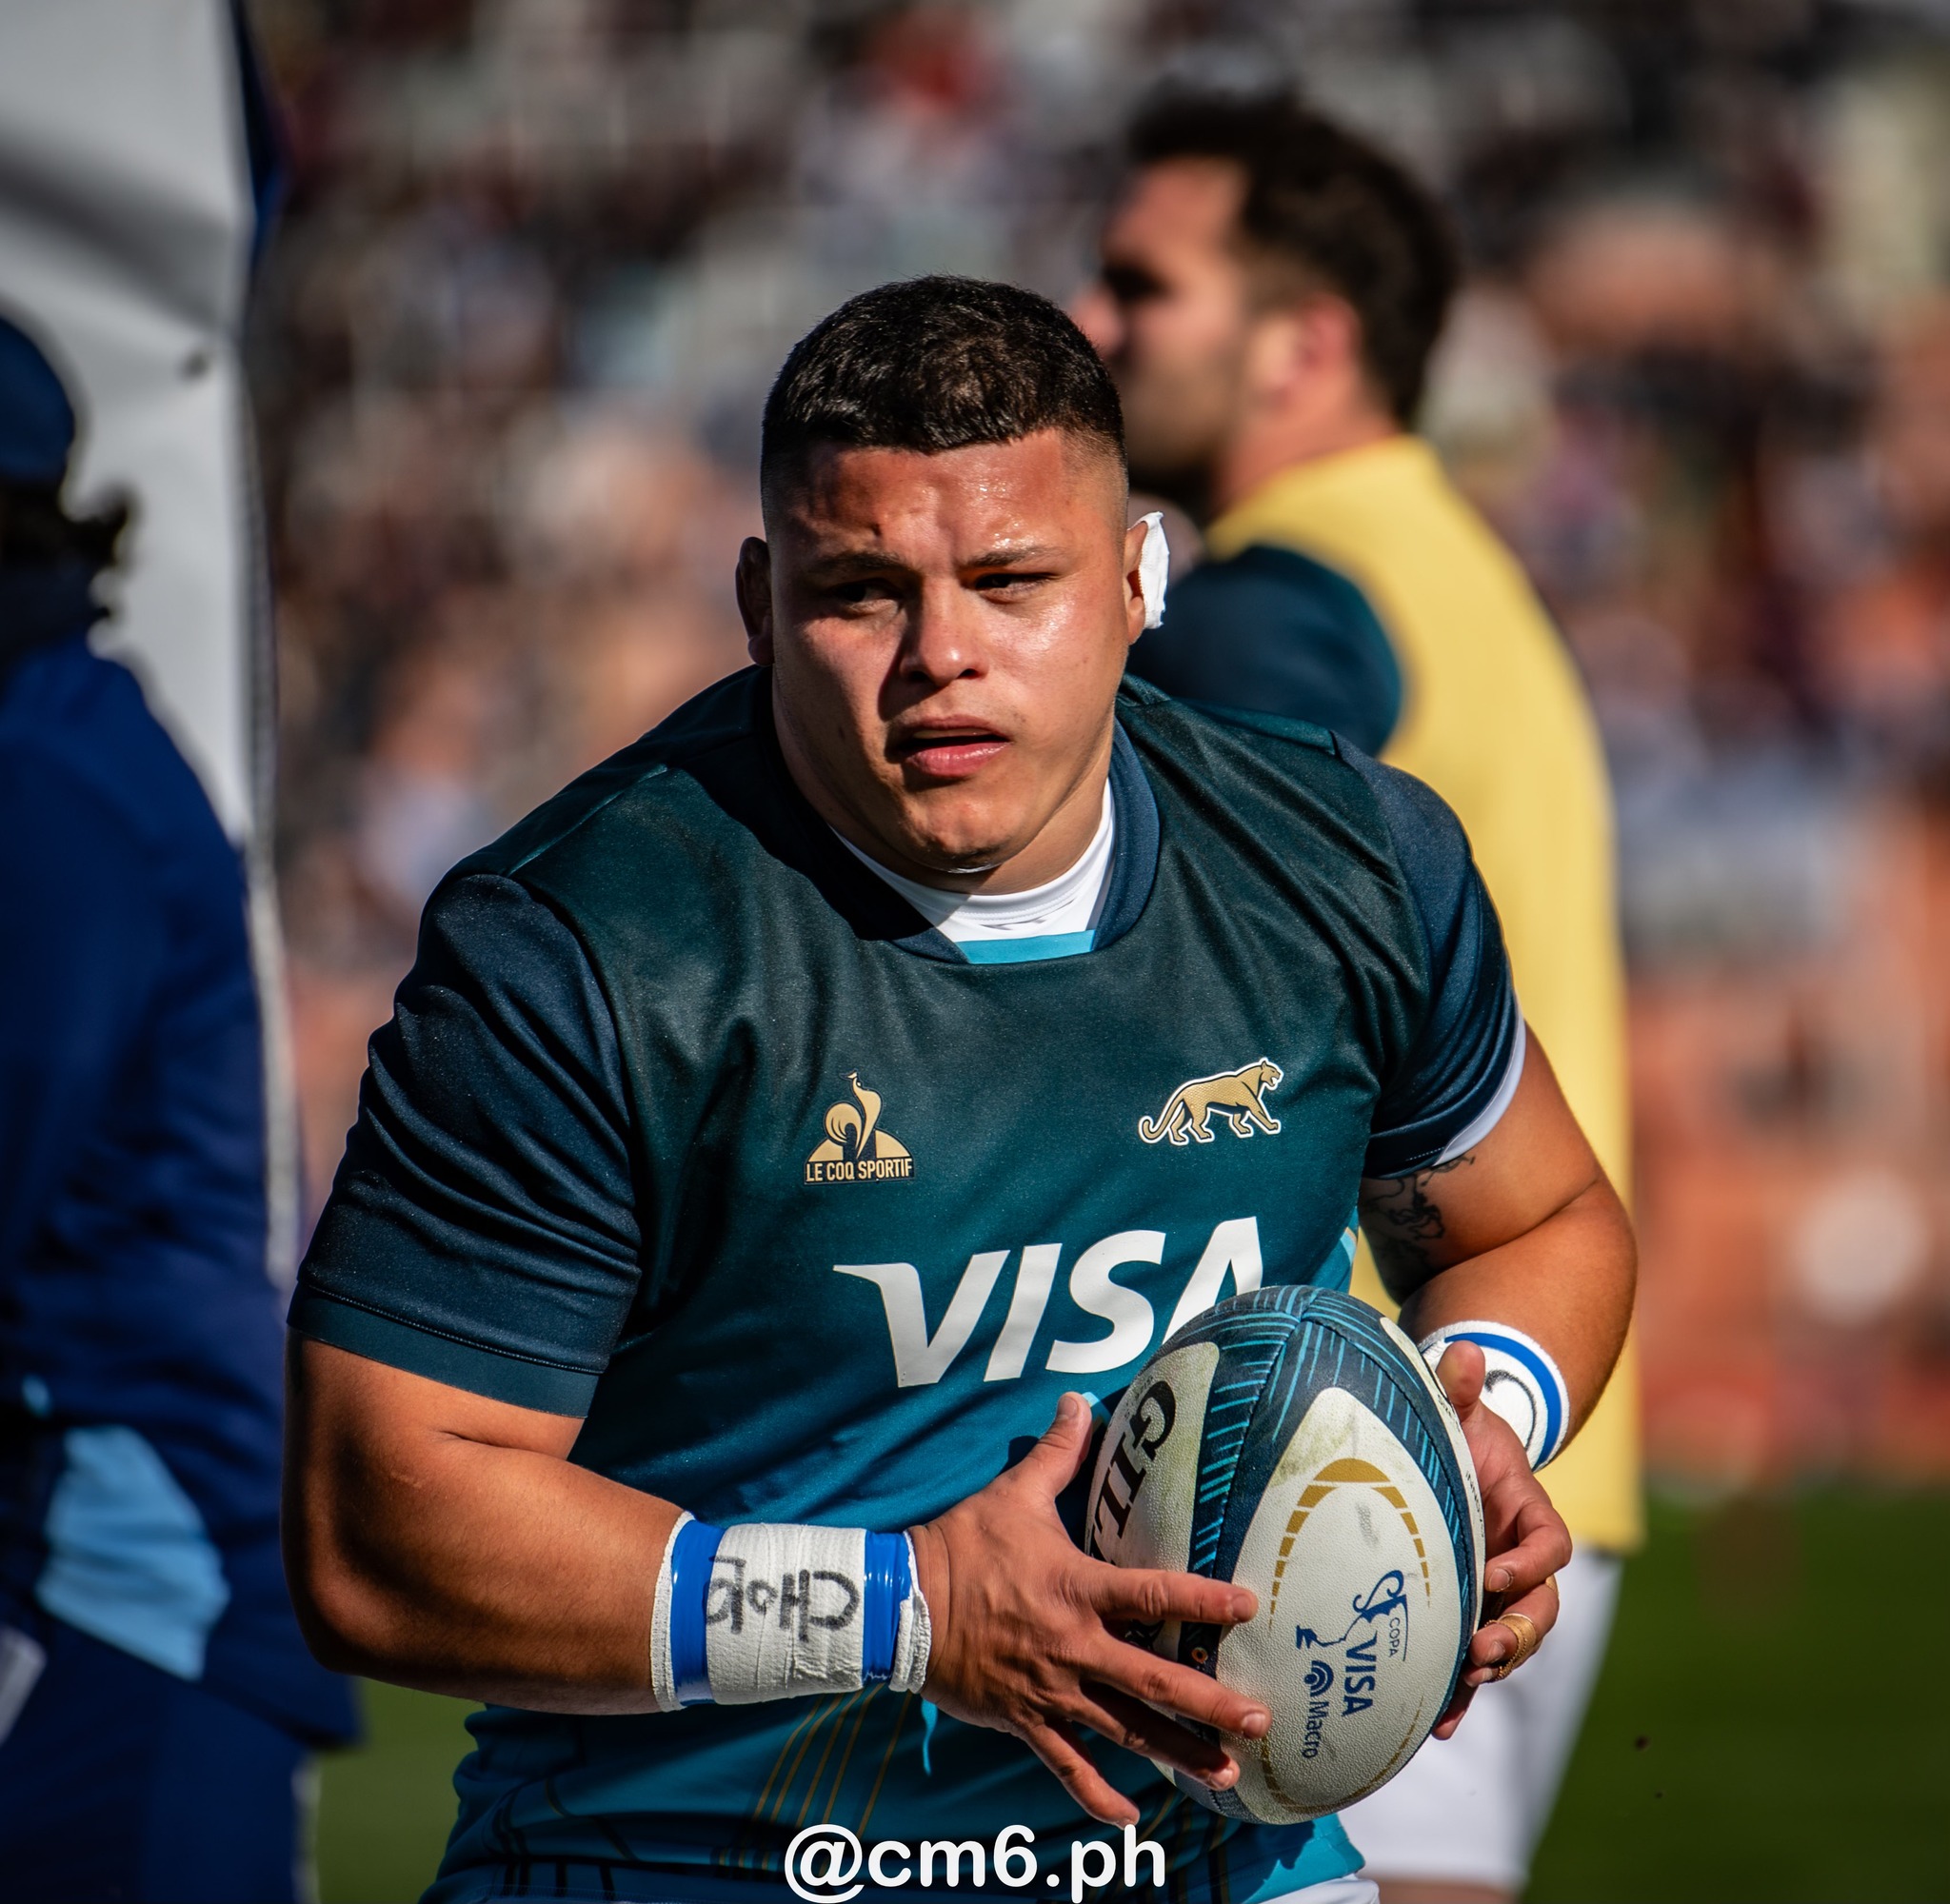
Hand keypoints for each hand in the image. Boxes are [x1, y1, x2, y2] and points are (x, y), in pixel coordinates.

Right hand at [909, 1392, 1268, 1825]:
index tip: (1249, 1606)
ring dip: (1176, 1753)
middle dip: (1210, 1702)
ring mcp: (1051, 1691)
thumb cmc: (961, 1545)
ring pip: (1125, 1730)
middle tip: (1258, 1720)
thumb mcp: (1012, 1494)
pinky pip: (1067, 1766)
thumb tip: (1080, 1402)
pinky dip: (1098, 1796)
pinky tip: (1131, 1817)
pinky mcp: (1025, 1720)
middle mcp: (1074, 1646)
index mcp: (1077, 1589)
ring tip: (1223, 1775)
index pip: (1155, 1594)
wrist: (902, 1605)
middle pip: (1155, 1679)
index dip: (1204, 1600)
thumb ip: (1056, 1454)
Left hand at [1429, 1342, 1572, 1740]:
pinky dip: (1462, 1695)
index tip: (1494, 1577)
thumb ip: (1458, 1385)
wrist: (1443, 1454)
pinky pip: (1474, 1662)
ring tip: (1463, 1686)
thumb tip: (1463, 1351)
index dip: (1529, 1565)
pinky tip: (1439, 1726)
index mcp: (1527, 1512)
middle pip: (1541, 1609)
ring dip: (1493, 1667)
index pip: (1550, 1547)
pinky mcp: (1468, 1614)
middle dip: (1517, 1635)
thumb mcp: (1455, 1406)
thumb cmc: (1452, 1426)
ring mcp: (1497, 1592)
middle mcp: (1520, 1559)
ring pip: (1514, 1641)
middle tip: (1481, 1651)